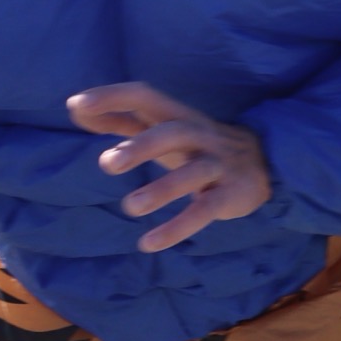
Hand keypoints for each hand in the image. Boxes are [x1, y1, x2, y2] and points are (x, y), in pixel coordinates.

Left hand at [69, 82, 272, 252]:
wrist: (266, 164)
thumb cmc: (198, 145)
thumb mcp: (164, 129)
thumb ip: (122, 119)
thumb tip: (74, 108)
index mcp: (178, 116)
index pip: (145, 96)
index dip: (113, 97)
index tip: (76, 105)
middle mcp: (200, 135)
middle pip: (173, 133)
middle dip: (141, 146)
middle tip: (107, 164)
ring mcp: (218, 165)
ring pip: (192, 174)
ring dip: (161, 190)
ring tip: (131, 207)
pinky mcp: (231, 194)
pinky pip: (204, 210)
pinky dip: (178, 228)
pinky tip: (149, 243)